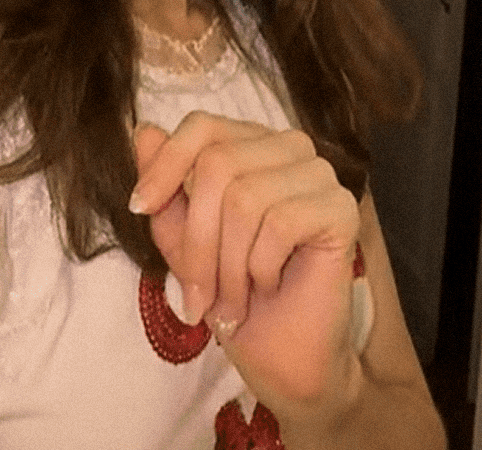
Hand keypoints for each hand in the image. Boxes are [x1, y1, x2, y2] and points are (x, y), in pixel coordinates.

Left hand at [132, 111, 365, 421]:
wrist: (280, 355)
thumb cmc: (234, 297)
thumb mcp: (183, 243)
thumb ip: (167, 191)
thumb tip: (142, 131)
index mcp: (252, 147)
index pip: (203, 126)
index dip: (165, 165)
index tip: (138, 208)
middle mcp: (290, 149)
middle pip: (218, 165)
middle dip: (197, 241)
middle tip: (197, 296)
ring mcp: (321, 176)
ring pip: (246, 198)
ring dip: (227, 266)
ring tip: (230, 302)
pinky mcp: (342, 208)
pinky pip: (282, 223)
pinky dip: (261, 267)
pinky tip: (268, 286)